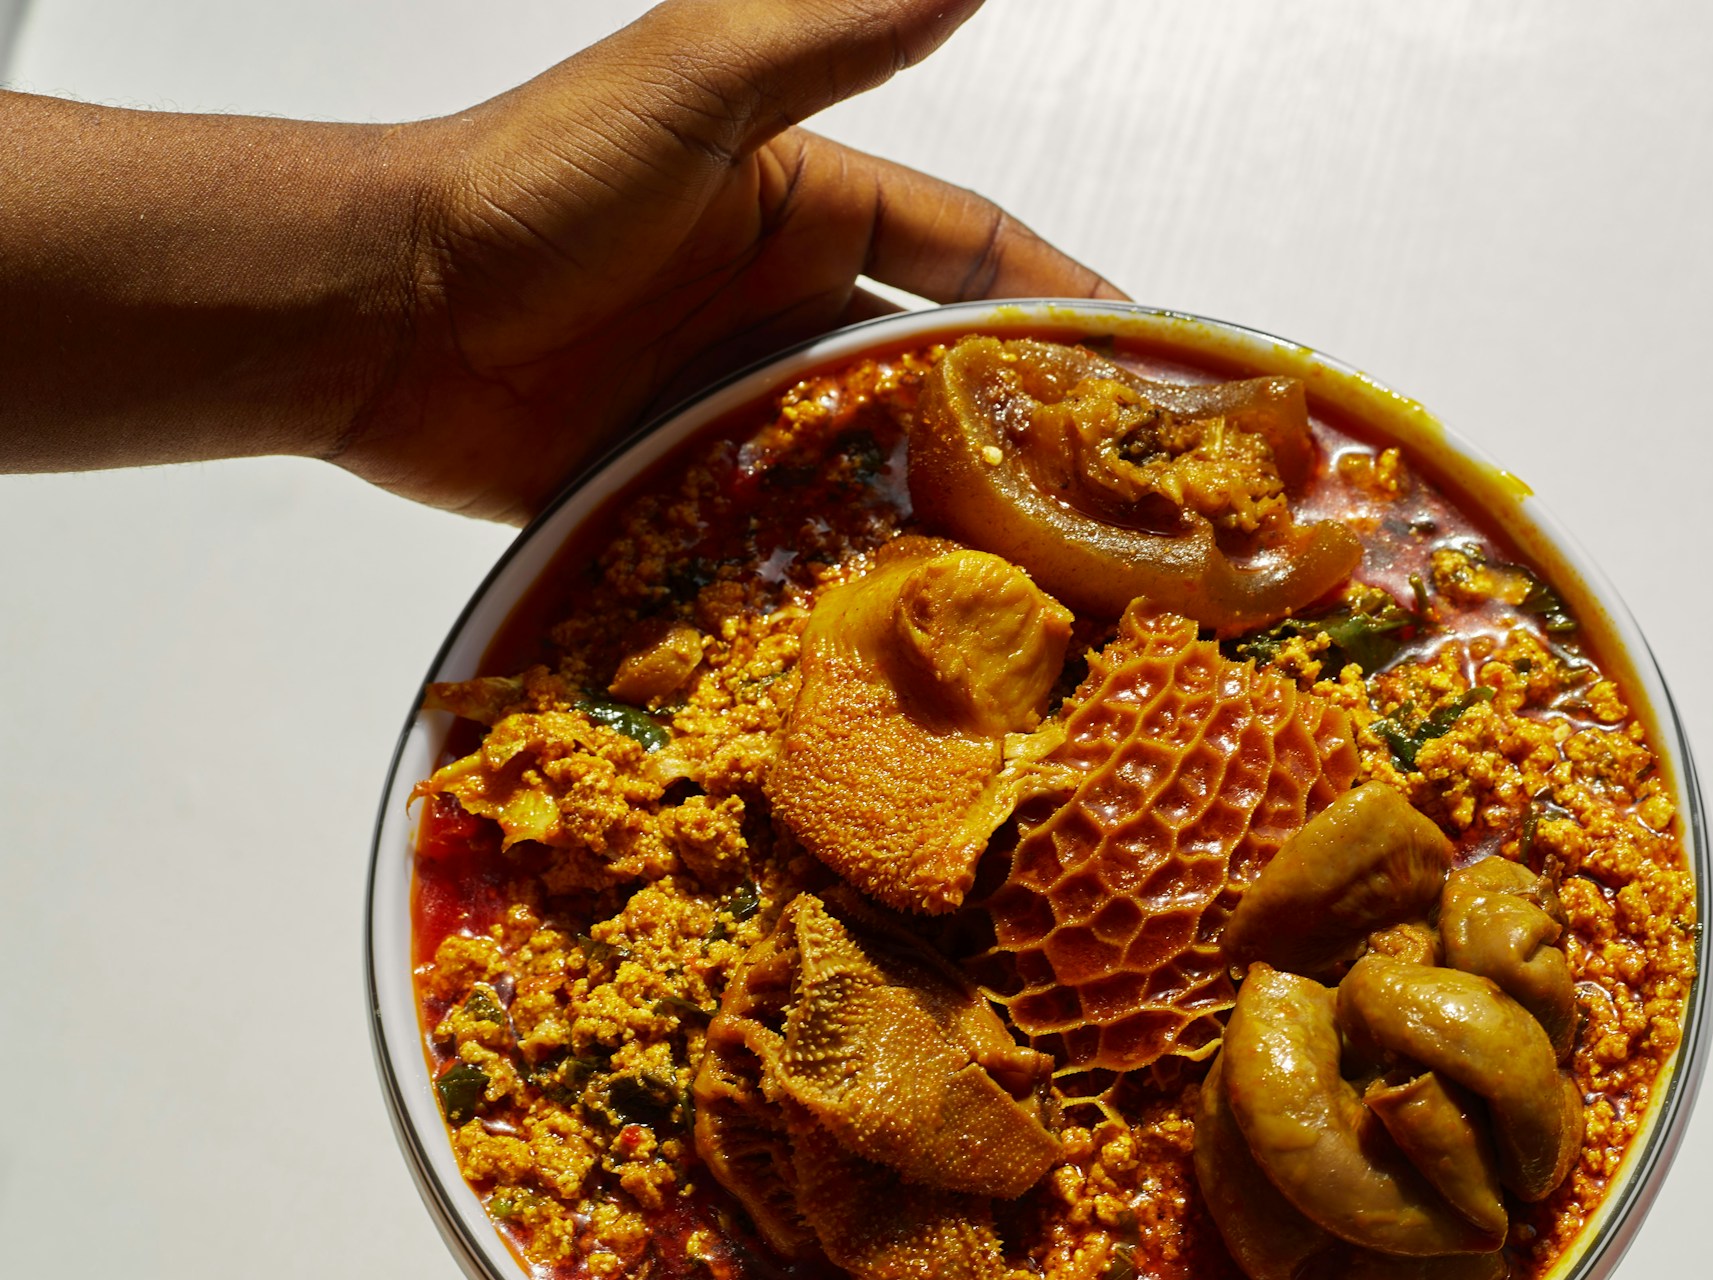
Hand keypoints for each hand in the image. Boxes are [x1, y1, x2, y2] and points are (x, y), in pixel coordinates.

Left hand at [0, 1, 1115, 517]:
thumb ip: (833, 34)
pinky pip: (783, 519)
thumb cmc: (532, 183)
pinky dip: (835, 552)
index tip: (1144, 359)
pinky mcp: (680, 475)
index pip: (966, 249)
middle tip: (1105, 498)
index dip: (1055, 297)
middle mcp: (780, 302)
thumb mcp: (698, 85)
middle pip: (929, 364)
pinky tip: (896, 602)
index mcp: (805, 205)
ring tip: (1025, 576)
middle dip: (1014, 418)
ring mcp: (730, 396)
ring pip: (867, 452)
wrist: (381, 309)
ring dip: (934, 500)